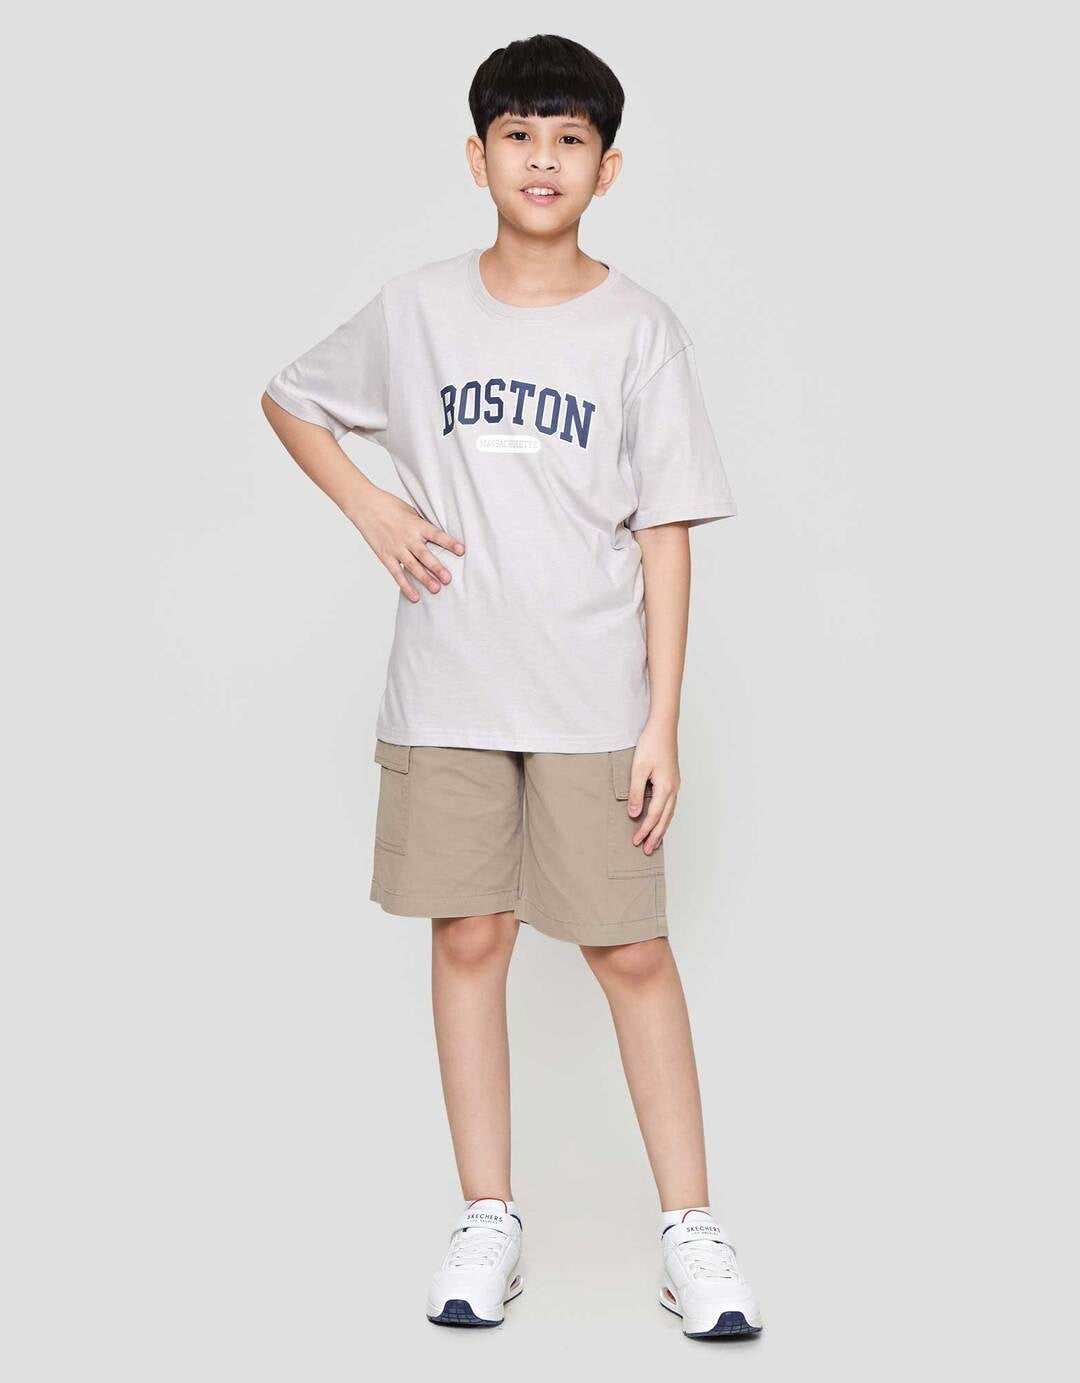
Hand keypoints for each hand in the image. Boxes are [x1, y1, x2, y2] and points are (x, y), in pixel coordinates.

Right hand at [350, 489, 464, 601]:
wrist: (365, 506)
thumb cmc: (389, 506)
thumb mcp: (411, 511)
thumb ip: (423, 525)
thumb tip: (438, 537)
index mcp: (417, 524)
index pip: (436, 535)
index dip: (449, 543)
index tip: (461, 551)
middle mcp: (408, 538)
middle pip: (425, 555)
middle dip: (437, 567)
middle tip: (448, 579)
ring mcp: (396, 548)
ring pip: (413, 566)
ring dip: (425, 579)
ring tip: (436, 589)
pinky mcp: (386, 556)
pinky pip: (397, 574)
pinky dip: (406, 586)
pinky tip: (415, 596)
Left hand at [628, 721, 680, 854]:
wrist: (663, 727)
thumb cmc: (651, 744)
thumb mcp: (638, 769)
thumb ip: (636, 793)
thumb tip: (635, 814)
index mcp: (666, 788)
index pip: (654, 816)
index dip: (645, 830)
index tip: (636, 842)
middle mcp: (673, 789)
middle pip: (665, 819)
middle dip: (656, 836)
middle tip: (647, 850)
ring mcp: (675, 785)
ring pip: (669, 813)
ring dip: (661, 828)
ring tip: (654, 842)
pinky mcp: (672, 780)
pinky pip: (670, 805)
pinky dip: (665, 817)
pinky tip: (660, 820)